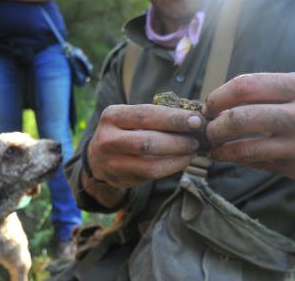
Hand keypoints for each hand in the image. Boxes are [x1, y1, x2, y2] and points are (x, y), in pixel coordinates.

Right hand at [88, 104, 203, 186]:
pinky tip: (182, 160)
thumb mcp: (130, 117)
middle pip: (148, 141)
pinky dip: (171, 168)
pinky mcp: (121, 180)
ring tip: (192, 150)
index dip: (173, 118)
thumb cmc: (124, 131)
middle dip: (178, 141)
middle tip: (197, 139)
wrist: (97, 157)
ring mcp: (112, 163)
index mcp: (112, 116)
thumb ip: (155, 116)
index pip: (146, 115)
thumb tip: (194, 118)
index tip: (197, 120)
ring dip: (177, 158)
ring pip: (150, 164)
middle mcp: (108, 139)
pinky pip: (151, 176)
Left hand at [203, 72, 294, 183]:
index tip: (209, 106)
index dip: (218, 97)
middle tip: (207, 129)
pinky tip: (232, 156)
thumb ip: (269, 89)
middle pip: (241, 118)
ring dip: (221, 148)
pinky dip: (239, 159)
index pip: (246, 86)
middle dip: (214, 126)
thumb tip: (222, 102)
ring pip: (246, 149)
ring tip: (214, 146)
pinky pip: (259, 164)